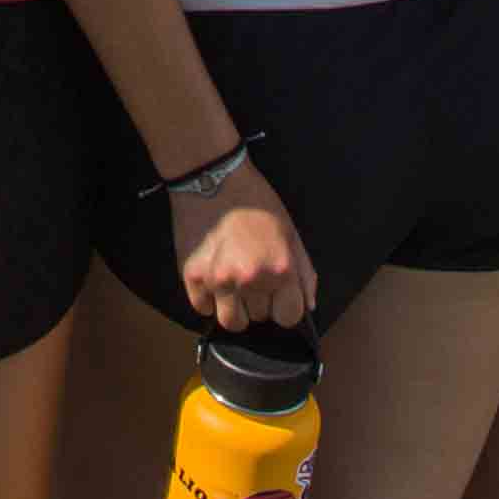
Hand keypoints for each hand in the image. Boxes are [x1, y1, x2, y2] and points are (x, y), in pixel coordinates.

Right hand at [171, 160, 317, 331]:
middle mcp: (250, 280)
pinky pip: (202, 307)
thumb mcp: (290, 233)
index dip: (283, 305)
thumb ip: (304, 274)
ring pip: (230, 322)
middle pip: (258, 318)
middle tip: (249, 273)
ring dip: (232, 306)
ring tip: (230, 281)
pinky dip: (207, 297)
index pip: (288, 318)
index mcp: (280, 271)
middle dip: (257, 301)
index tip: (276, 291)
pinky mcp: (191, 274)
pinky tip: (211, 274)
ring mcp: (218, 280)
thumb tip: (307, 306)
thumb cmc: (256, 203)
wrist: (213, 176)